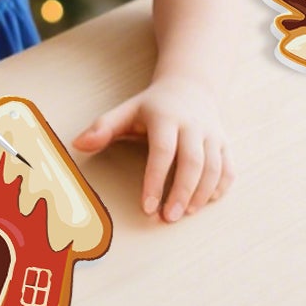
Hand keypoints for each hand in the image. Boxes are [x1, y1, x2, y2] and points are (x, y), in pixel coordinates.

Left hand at [71, 76, 232, 222]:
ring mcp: (213, 134)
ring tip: (184, 214)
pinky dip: (220, 188)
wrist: (190, 86)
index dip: (155, 180)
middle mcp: (193, 125)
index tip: (146, 206)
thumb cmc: (152, 106)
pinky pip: (229, 168)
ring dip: (200, 194)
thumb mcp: (126, 111)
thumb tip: (77, 144)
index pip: (162, 152)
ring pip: (214, 168)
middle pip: (192, 162)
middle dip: (181, 193)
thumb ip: (103, 128)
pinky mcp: (225, 143)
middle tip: (167, 218)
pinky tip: (205, 203)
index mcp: (166, 118)